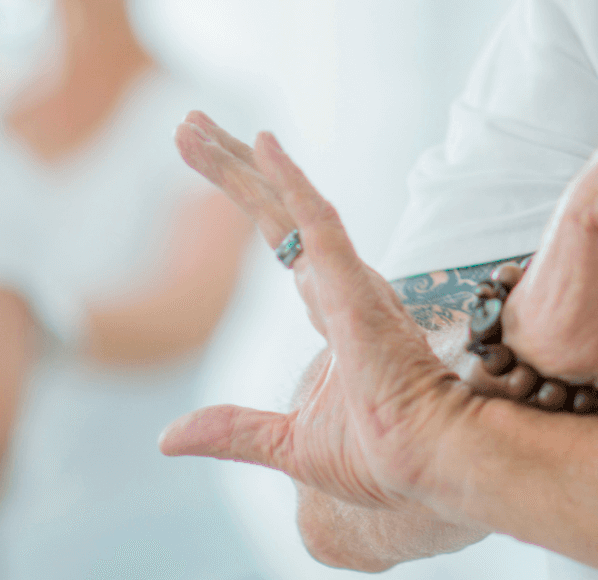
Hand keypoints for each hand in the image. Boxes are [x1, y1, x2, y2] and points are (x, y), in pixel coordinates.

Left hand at [165, 122, 479, 515]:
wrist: (429, 472)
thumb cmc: (382, 460)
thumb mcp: (287, 443)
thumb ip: (231, 430)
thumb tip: (168, 438)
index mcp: (335, 310)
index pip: (281, 238)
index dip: (246, 195)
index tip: (206, 160)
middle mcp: (342, 285)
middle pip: (276, 211)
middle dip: (231, 166)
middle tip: (187, 125)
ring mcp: (351, 284)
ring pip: (288, 206)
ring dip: (240, 164)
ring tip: (190, 128)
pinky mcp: (357, 292)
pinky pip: (320, 224)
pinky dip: (293, 182)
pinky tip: (264, 146)